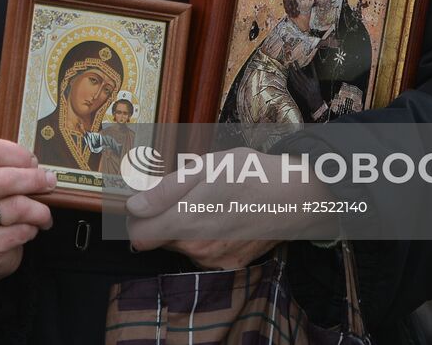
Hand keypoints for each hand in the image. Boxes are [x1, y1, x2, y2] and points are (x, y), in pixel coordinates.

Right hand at [0, 137, 54, 289]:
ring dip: (38, 210)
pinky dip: (31, 229)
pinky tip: (31, 228)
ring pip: (14, 207)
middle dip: (34, 180)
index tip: (33, 162)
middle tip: (50, 183)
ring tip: (44, 213)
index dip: (17, 154)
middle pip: (3, 179)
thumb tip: (42, 169)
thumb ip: (10, 166)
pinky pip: (17, 232)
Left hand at [127, 147, 313, 269]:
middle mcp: (196, 249)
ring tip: (213, 201)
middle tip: (191, 192)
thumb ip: (166, 190)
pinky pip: (205, 252)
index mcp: (185, 222)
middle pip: (161, 238)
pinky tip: (226, 217)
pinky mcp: (230, 264)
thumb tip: (134, 206)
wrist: (297, 198)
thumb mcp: (205, 167)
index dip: (137, 218)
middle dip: (166, 217)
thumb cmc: (250, 174)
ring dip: (188, 226)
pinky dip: (208, 237)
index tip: (147, 202)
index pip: (137, 237)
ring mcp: (214, 260)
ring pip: (183, 245)